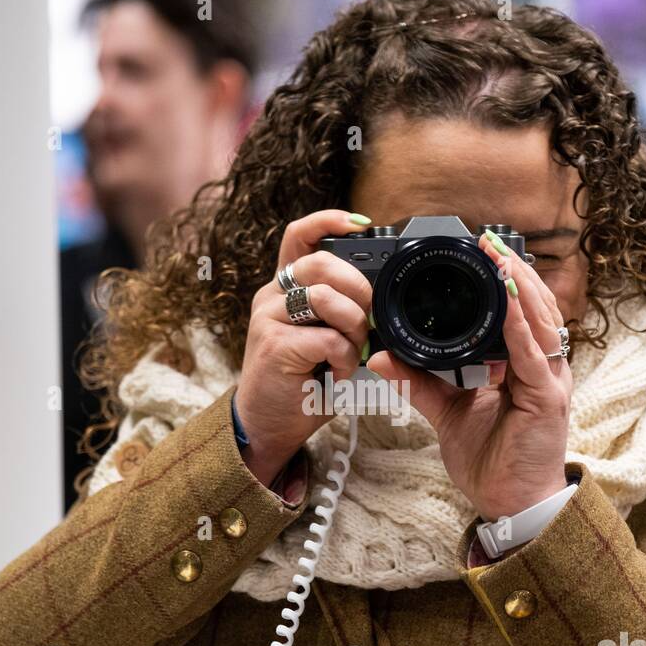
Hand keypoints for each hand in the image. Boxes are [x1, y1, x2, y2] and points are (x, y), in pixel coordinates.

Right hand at [235, 210, 373, 484]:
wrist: (267, 425)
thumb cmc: (301, 381)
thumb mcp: (322, 336)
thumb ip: (339, 310)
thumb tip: (379, 296)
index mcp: (284, 288)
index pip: (299, 236)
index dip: (329, 221)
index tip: (361, 224)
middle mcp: (271, 296)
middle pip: (322, 264)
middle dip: (359, 289)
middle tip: (369, 319)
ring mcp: (268, 318)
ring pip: (327, 299)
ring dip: (354, 327)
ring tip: (352, 352)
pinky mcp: (274, 345)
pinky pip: (328, 339)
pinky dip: (344, 358)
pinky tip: (338, 372)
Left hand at [368, 232, 572, 521]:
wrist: (510, 504)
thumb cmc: (490, 459)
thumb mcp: (448, 411)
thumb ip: (419, 381)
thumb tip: (381, 357)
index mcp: (525, 365)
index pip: (520, 312)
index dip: (506, 279)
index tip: (482, 251)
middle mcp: (544, 367)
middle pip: (536, 306)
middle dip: (513, 269)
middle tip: (488, 239)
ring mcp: (550, 381)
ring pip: (540, 321)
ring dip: (519, 286)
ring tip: (498, 256)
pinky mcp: (547, 399)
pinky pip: (533, 355)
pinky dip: (518, 326)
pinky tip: (506, 302)